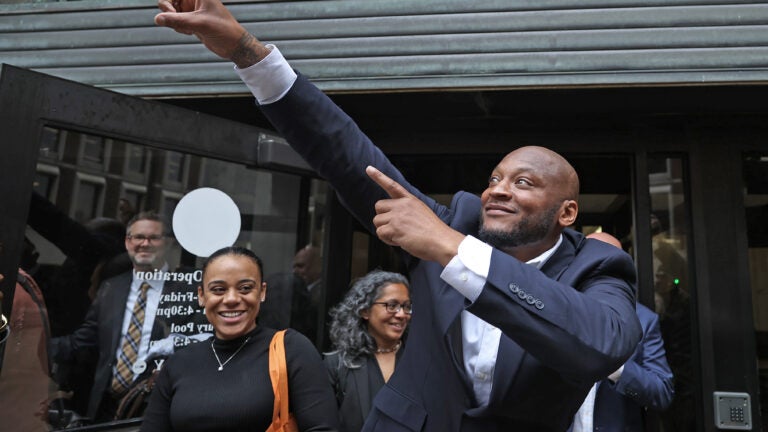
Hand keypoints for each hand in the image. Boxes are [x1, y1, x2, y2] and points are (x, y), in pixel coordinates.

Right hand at [154, 0, 269, 67]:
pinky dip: (179, 27)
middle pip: (168, 1)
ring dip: (175, 22)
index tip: (170, 11)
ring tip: (188, 29)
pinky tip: (190, 33)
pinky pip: (176, 21)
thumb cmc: (223, 30)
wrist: (234, 46)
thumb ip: (177, 20)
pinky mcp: (191, 21)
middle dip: (169, 12)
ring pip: (171, 12)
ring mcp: (192, 10)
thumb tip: (157, 19)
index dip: (168, 1)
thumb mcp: (200, 24)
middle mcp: (194, 0)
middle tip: (175, 21)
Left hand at [366, 166, 464, 265]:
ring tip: (400, 235)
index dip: (379, 176)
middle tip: (394, 227)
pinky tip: (400, 240)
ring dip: (385, 231)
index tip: (369, 169)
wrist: (441, 241)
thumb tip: (392, 218)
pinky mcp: (394, 228)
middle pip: (378, 207)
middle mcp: (402, 205)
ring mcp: (397, 216)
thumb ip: (406, 211)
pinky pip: (380, 233)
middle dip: (382, 218)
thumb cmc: (433, 231)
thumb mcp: (422, 213)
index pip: (392, 185)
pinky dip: (387, 240)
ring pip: (377, 221)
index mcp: (410, 200)